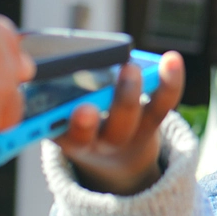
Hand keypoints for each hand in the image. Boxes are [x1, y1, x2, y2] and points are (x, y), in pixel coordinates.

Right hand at [50, 52, 185, 194]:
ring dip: (136, 91)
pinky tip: (171, 59)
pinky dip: (170, 81)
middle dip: (118, 106)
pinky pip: (164, 103)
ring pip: (141, 117)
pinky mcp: (152, 122)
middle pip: (115, 132)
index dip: (77, 126)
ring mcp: (131, 133)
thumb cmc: (74, 122)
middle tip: (112, 83)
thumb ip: (51, 97)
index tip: (82, 109)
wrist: (110, 157)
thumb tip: (45, 59)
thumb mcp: (56, 117)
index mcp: (72, 141)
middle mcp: (104, 142)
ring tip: (132, 66)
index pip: (73, 138)